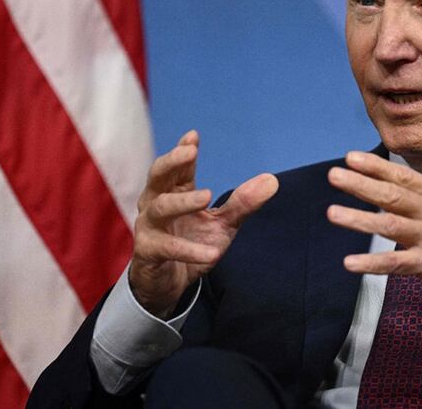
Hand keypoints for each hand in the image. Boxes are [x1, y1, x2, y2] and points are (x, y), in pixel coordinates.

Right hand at [129, 131, 277, 317]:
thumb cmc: (193, 243)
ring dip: (183, 201)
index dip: (183, 151)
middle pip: (157, 176)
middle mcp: (156, 204)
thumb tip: (273, 180)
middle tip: (190, 153)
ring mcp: (149, 227)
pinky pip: (167, 247)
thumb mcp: (223, 224)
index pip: (177, 167)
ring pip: (160, 208)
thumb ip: (243, 203)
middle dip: (172, 162)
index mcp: (174, 192)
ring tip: (207, 196)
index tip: (194, 136)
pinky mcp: (148, 252)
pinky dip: (190, 250)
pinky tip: (213, 253)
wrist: (171, 285)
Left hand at [326, 151, 421, 318]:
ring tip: (332, 212)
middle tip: (334, 175)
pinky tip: (350, 262)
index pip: (403, 176)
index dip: (375, 167)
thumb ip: (421, 199)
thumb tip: (386, 185)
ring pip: (390, 225)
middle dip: (360, 184)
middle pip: (393, 195)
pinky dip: (371, 262)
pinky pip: (396, 263)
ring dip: (358, 219)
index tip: (350, 158)